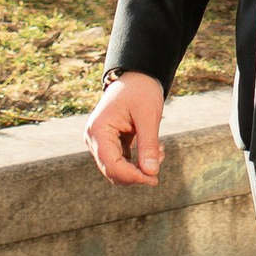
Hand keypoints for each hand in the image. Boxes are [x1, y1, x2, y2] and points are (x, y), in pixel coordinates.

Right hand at [87, 70, 166, 187]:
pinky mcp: (109, 143)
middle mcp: (93, 139)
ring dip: (139, 167)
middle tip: (161, 160)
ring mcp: (100, 142)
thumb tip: (151, 173)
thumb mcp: (148, 116)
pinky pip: (122, 162)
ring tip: (159, 149)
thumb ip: (148, 145)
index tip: (154, 178)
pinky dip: (138, 161)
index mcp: (98, 130)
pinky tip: (155, 149)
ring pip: (117, 169)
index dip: (132, 176)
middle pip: (112, 171)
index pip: (111, 165)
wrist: (137, 76)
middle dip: (137, 173)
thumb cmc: (141, 90)